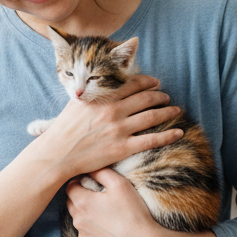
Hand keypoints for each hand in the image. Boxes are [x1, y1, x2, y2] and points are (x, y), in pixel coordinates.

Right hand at [29, 76, 182, 180]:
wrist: (58, 154)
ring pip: (152, 116)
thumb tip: (98, 86)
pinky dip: (168, 135)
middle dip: (160, 96)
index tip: (155, 83)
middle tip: (166, 97)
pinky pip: (152, 140)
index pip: (132, 84)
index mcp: (103, 98)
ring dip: (167, 111)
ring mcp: (120, 129)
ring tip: (176, 110)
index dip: (148, 82)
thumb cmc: (63, 130)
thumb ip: (92, 94)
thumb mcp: (76, 103)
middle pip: (146, 99)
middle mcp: (114, 111)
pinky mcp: (123, 148)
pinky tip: (179, 132)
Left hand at [65, 168, 161, 236]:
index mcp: (82, 202)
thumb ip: (101, 172)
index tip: (91, 181)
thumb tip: (90, 168)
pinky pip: (87, 233)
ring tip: (106, 211)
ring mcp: (83, 235)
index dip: (79, 181)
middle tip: (99, 195)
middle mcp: (78, 220)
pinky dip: (93, 228)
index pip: (70, 186)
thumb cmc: (132, 212)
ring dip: (87, 213)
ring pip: (79, 219)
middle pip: (72, 203)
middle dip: (81, 196)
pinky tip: (109, 226)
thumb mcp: (120, 184)